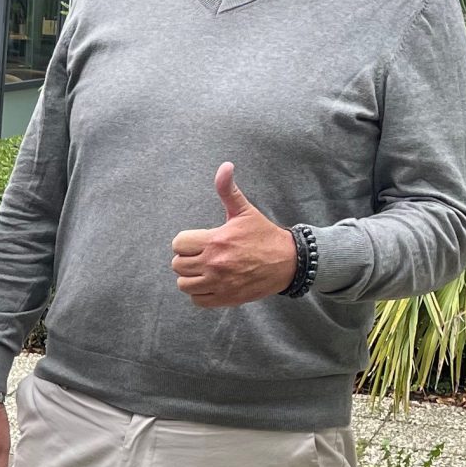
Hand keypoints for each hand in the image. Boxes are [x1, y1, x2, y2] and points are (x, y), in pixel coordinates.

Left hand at [171, 163, 297, 307]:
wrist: (288, 262)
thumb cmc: (264, 235)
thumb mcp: (244, 211)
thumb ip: (228, 190)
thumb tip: (225, 166)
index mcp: (216, 240)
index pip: (178, 244)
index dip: (185, 242)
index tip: (197, 242)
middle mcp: (214, 264)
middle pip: (177, 265)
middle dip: (186, 259)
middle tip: (200, 256)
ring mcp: (219, 283)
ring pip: (184, 284)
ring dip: (190, 277)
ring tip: (203, 270)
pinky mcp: (226, 298)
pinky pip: (197, 300)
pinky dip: (200, 293)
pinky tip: (210, 283)